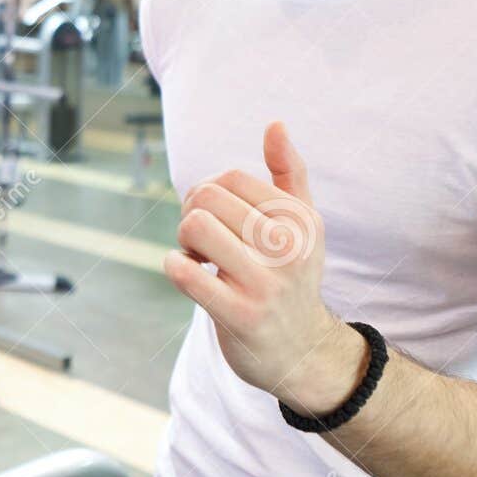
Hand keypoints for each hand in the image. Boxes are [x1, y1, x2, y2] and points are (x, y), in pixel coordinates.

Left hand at [163, 121, 365, 417]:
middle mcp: (289, 247)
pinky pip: (185, 273)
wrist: (302, 353)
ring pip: (194, 226)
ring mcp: (266, 283)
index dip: (207, 192)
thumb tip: (275, 124)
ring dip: (182, 241)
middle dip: (190, 213)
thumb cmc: (292, 277)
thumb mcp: (303, 225)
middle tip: (200, 240)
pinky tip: (186, 273)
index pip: (228, 177)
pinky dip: (173, 266)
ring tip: (196, 257)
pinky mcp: (240, 315)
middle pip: (206, 197)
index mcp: (300, 218)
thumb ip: (289, 172)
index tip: (215, 218)